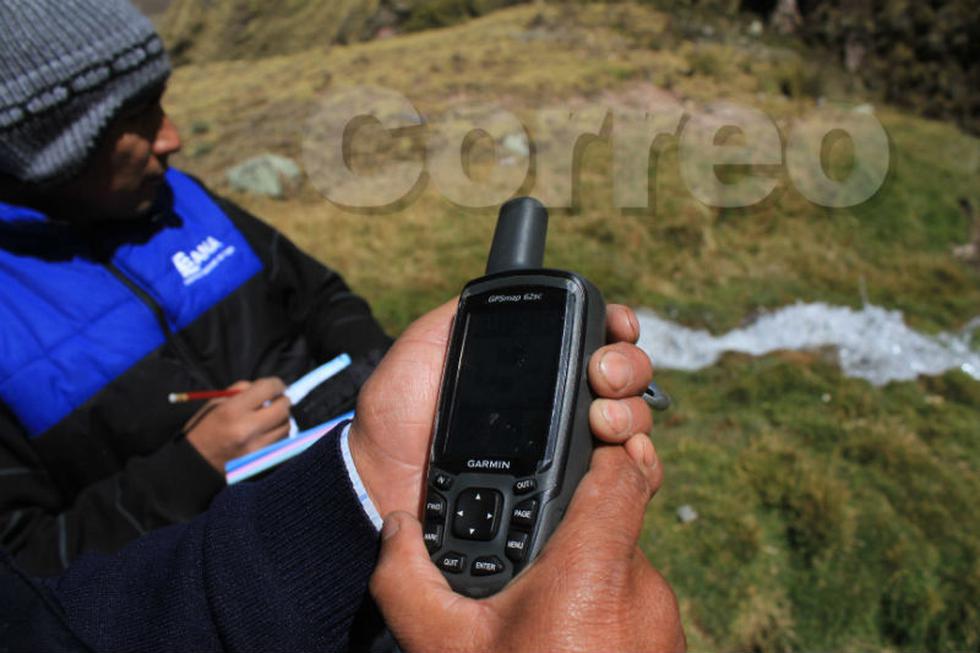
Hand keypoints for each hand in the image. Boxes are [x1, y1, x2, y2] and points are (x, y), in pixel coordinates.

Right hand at [184, 378, 289, 471]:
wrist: (195, 465)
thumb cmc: (202, 430)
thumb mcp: (214, 404)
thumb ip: (240, 390)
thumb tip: (265, 388)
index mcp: (232, 411)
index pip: (267, 390)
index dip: (276, 384)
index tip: (277, 386)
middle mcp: (247, 429)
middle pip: (283, 408)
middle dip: (283, 400)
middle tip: (277, 399)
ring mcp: (256, 447)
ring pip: (286, 426)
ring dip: (282, 417)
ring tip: (270, 416)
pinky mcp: (261, 460)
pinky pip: (282, 441)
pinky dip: (279, 432)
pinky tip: (268, 430)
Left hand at [347, 300, 655, 521]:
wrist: (385, 478)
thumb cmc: (398, 415)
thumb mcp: (426, 344)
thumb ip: (466, 312)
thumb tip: (506, 279)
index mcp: (532, 368)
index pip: (593, 340)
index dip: (617, 326)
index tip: (616, 324)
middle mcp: (559, 404)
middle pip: (625, 376)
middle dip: (627, 366)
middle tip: (601, 374)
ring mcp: (568, 450)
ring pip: (632, 421)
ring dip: (630, 411)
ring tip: (600, 416)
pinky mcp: (569, 493)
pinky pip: (627, 477)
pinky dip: (639, 461)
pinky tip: (618, 451)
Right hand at [371, 444, 684, 652]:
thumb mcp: (443, 648)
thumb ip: (406, 580)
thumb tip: (393, 529)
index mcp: (593, 571)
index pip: (624, 472)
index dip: (611, 443)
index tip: (593, 432)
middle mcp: (641, 589)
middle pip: (614, 521)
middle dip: (573, 529)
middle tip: (529, 559)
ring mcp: (663, 624)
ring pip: (622, 567)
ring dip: (587, 575)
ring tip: (540, 612)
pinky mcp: (669, 649)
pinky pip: (634, 606)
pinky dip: (603, 611)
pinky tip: (564, 641)